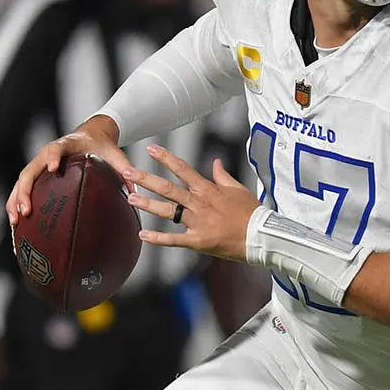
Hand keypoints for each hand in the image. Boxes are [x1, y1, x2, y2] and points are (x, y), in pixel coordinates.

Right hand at [6, 116, 131, 226]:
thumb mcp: (115, 154)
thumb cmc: (101, 145)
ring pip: (21, 183)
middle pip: (29, 171)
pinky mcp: (38, 175)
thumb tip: (136, 193)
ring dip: (15, 201)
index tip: (53, 168)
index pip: (55, 150)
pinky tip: (18, 226)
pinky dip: (17, 205)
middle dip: (24, 191)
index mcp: (66, 145)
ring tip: (15, 223)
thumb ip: (125, 169)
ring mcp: (40, 165)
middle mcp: (47, 155)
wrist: (90, 134)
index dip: (53, 158)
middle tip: (26, 211)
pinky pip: (23, 190)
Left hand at [125, 145, 261, 262]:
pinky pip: (174, 239)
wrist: (261, 235)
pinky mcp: (198, 241)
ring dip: (148, 204)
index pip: (182, 169)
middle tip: (128, 172)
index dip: (166, 158)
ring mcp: (198, 222)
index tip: (151, 149)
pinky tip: (143, 235)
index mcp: (208, 189)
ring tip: (131, 197)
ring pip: (168, 211)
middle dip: (146, 179)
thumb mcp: (238, 189)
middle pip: (168, 188)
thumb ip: (222, 176)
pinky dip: (158, 238)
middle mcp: (200, 203)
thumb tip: (215, 162)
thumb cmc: (252, 212)